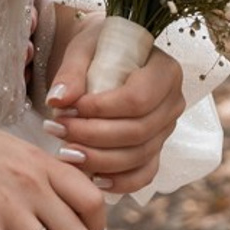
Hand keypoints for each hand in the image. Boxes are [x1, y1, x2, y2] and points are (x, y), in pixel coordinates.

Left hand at [41, 16, 187, 195]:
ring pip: (138, 156)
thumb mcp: (83, 49)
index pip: (138, 99)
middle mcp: (172, 102)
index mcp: (165, 70)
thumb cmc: (97, 47)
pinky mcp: (157, 149)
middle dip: (94, 136)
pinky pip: (144, 174)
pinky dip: (119, 181)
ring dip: (99, 159)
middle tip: (57, 130)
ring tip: (64, 152)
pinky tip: (92, 177)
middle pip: (138, 131)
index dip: (102, 109)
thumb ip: (71, 73)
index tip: (69, 108)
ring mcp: (167, 130)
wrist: (108, 55)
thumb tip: (57, 101)